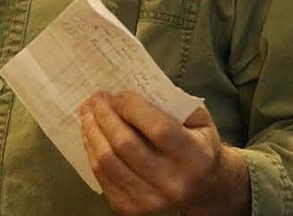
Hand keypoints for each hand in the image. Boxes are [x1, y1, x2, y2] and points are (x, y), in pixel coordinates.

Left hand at [79, 92, 248, 215]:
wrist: (205, 188)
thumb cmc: (199, 145)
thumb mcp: (199, 119)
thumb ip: (172, 102)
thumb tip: (132, 89)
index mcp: (195, 158)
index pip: (156, 129)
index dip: (131, 107)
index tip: (118, 94)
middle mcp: (173, 183)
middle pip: (125, 145)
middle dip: (104, 115)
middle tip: (96, 98)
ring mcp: (151, 200)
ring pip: (108, 161)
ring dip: (91, 131)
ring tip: (87, 111)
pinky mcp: (132, 209)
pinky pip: (102, 176)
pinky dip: (91, 150)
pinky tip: (90, 133)